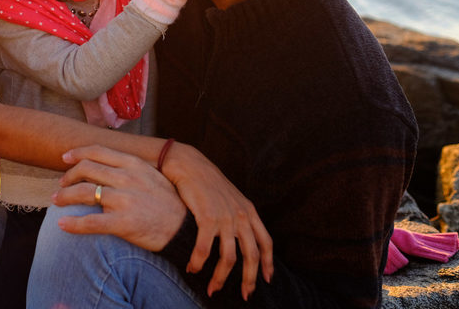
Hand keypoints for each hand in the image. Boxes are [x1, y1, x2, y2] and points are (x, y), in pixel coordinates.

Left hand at [53, 145, 186, 251]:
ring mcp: (124, 200)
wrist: (183, 229)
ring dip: (64, 196)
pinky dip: (72, 223)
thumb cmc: (167, 203)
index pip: (97, 152)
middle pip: (86, 169)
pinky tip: (63, 224)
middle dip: (68, 176)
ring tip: (57, 201)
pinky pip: (90, 222)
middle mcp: (127, 178)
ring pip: (83, 193)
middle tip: (61, 184)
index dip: (77, 153)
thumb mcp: (152, 176)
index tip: (65, 158)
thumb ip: (130, 169)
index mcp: (133, 164)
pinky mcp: (123, 223)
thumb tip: (108, 166)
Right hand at [161, 141, 273, 299]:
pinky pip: (204, 249)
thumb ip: (238, 215)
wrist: (189, 164)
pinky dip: (198, 263)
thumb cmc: (207, 182)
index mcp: (249, 211)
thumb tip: (237, 235)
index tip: (266, 279)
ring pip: (229, 258)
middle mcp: (241, 216)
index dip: (268, 263)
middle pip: (252, 256)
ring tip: (212, 289)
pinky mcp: (206, 218)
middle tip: (245, 295)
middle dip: (249, 280)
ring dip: (220, 278)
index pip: (266, 242)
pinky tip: (192, 269)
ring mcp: (225, 218)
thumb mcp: (231, 197)